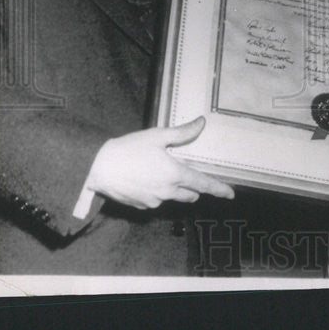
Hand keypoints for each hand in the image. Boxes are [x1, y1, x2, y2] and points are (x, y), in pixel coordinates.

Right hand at [85, 117, 234, 208]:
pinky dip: (155, 192)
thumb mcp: (157, 136)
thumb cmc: (128, 149)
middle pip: (190, 194)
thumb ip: (182, 132)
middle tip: (183, 173)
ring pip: (172, 197)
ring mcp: (154, 201)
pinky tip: (143, 179)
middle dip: (193, 187)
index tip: (231, 194)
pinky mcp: (141, 206)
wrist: (97, 168)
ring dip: (173, 189)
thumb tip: (201, 123)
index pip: (204, 184)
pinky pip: (155, 201)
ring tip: (157, 172)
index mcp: (175, 174)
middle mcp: (168, 191)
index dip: (219, 189)